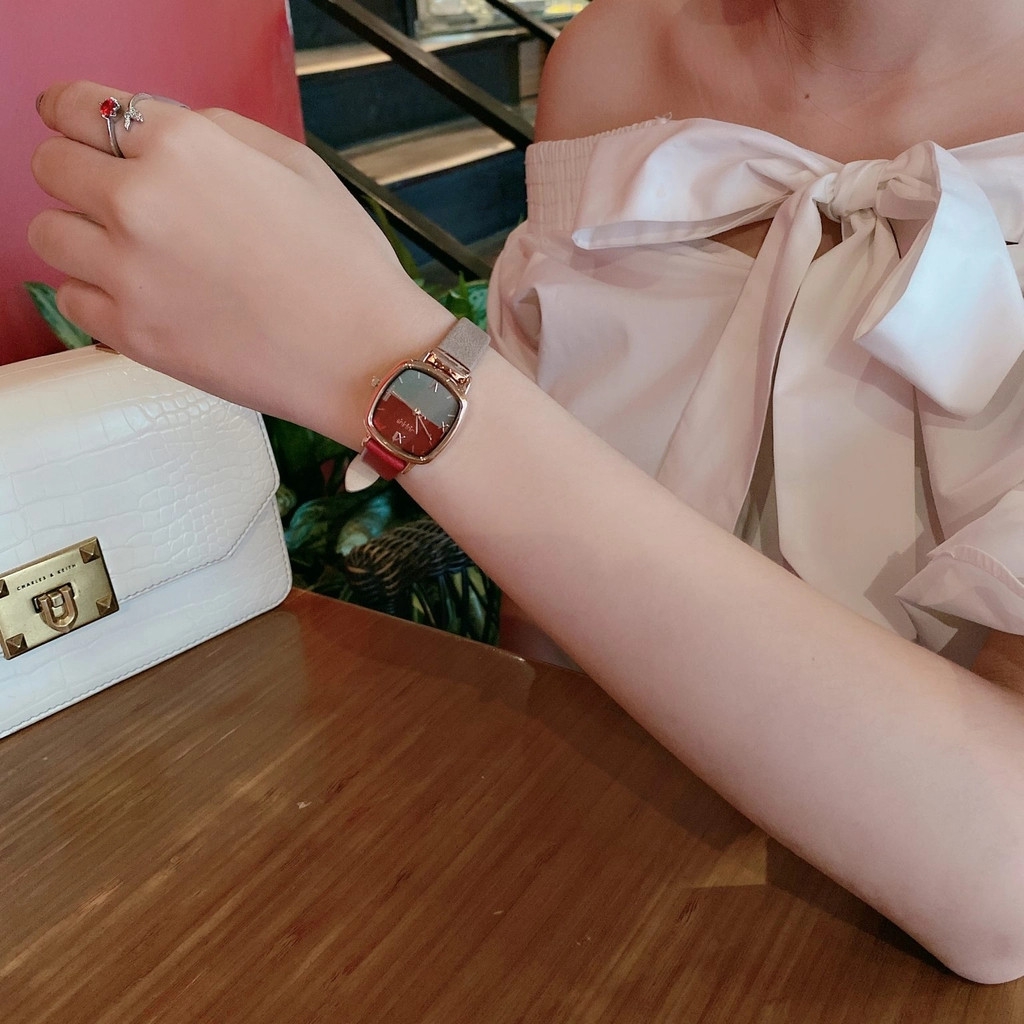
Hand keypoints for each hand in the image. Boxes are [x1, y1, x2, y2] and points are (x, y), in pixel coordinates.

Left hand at [29, 80, 452, 445]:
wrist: (366, 357)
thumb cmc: (347, 269)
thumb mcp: (300, 166)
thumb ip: (219, 133)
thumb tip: (169, 131)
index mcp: (185, 147)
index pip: (79, 106)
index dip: (72, 113)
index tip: (71, 124)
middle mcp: (141, 201)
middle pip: (51, 163)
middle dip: (78, 171)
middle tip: (112, 195)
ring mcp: (128, 272)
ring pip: (48, 233)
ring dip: (81, 234)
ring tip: (130, 253)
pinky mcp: (130, 334)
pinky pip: (70, 299)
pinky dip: (95, 293)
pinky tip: (140, 295)